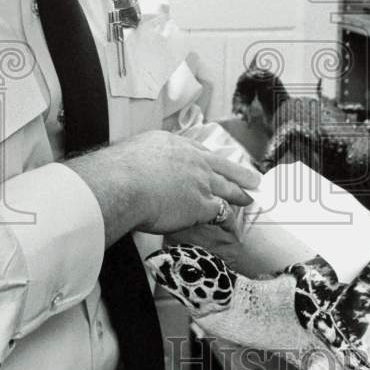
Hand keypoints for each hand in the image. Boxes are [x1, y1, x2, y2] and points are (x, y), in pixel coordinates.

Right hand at [65, 130, 260, 248]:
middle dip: (238, 172)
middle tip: (253, 177)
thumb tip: (130, 166)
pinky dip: (228, 219)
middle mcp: (192, 160)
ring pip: (227, 187)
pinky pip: (221, 212)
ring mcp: (200, 181)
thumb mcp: (131, 152)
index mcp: (173, 144)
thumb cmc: (117, 170)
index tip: (216, 161)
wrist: (123, 182)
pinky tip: (234, 225)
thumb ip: (140, 159)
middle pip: (221, 166)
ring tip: (250, 198)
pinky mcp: (202, 204)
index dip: (210, 159)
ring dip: (240, 194)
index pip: (198, 151)